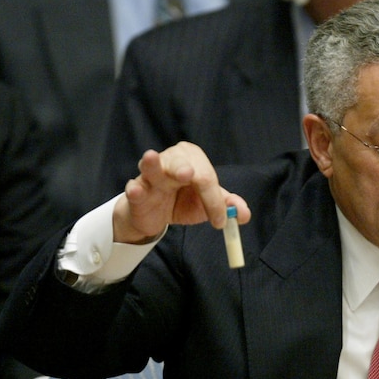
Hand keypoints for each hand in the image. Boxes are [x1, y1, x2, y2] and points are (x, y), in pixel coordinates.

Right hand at [114, 142, 250, 243]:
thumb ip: (226, 206)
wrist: (157, 215)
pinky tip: (136, 190)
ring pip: (152, 167)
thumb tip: (243, 215)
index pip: (206, 177)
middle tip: (189, 175)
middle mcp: (172, 160)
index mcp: (194, 159)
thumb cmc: (184, 201)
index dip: (214, 200)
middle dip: (184, 169)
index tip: (220, 222)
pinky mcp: (136, 190)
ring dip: (153, 164)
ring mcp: (151, 174)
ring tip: (151, 157)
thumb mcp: (208, 203)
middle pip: (181, 165)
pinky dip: (135, 189)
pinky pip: (135, 188)